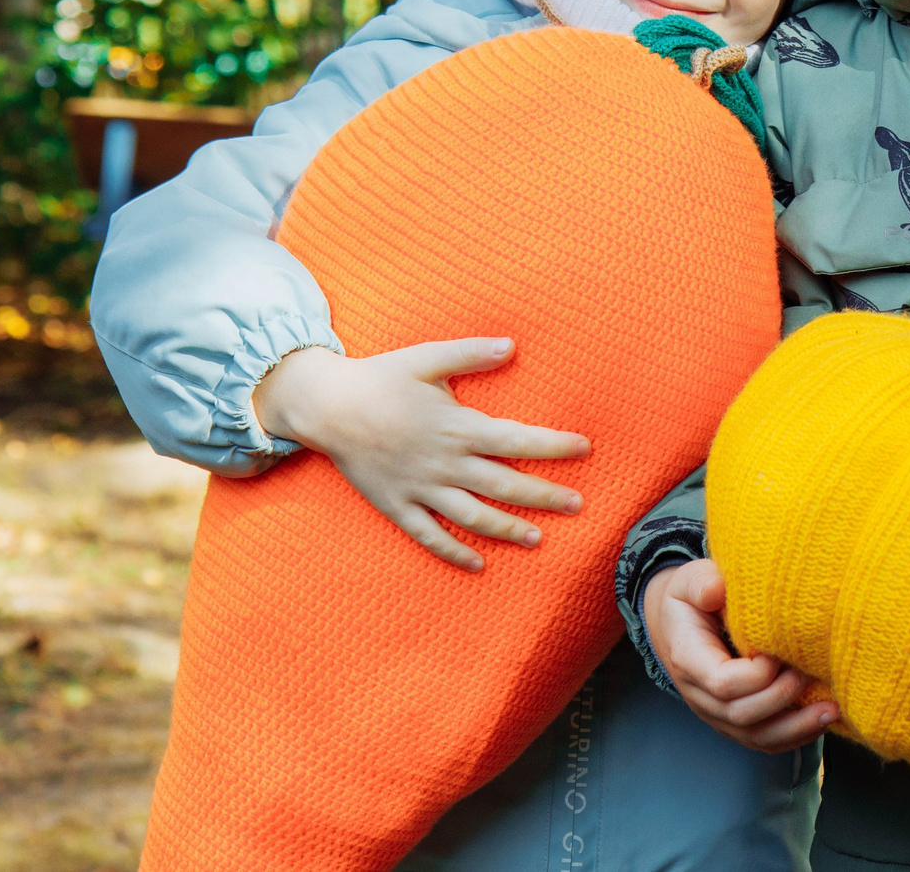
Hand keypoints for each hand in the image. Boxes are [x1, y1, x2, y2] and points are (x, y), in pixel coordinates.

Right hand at [252, 340, 590, 570]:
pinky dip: (453, 552)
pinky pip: (428, 535)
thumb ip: (470, 354)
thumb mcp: (426, 358)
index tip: (584, 449)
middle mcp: (443, 463)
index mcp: (456, 426)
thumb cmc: (380, 378)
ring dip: (506, 529)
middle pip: (503, 485)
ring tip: (537, 538)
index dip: (553, 446)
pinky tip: (478, 565)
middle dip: (544, 496)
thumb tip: (512, 345)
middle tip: (578, 505)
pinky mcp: (396, 505)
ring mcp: (419, 488)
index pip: (516, 440)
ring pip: (471, 516)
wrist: (325, 407)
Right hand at [643, 560, 833, 752]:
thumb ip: (700, 583)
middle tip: (810, 673)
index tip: (779, 650)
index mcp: (689, 660)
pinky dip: (794, 736)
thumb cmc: (692, 599)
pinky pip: (764, 740)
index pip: (722, 682)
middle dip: (782, 697)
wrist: (679, 624)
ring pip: (755, 736)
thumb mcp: (689, 581)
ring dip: (796, 727)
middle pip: (741, 714)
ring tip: (831, 711)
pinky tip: (822, 721)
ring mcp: (717, 713)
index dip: (756, 673)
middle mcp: (699, 695)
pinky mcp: (735, 721)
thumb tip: (716, 590)